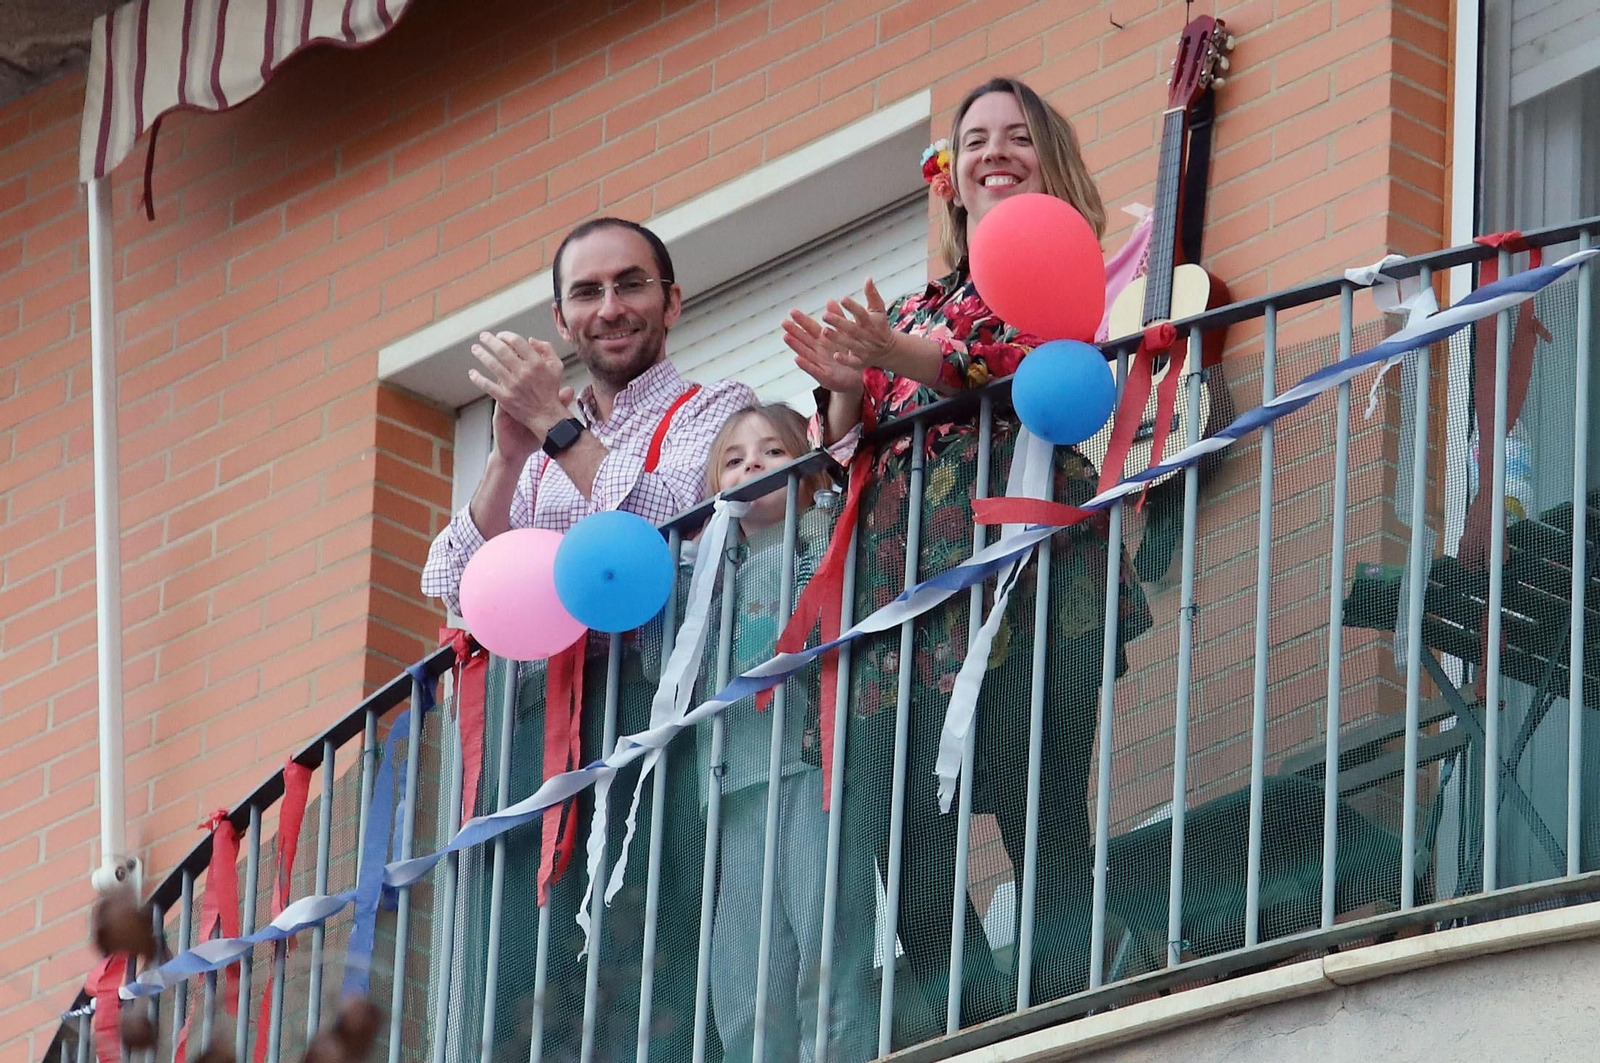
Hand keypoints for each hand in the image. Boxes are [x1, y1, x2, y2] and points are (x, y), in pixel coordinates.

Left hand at [468, 331, 573, 459]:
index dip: (506, 336)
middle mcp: (523, 372)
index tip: (500, 335)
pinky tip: (472, 373)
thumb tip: (531, 340)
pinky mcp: (505, 397)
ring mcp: (512, 385)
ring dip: (481, 354)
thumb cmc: (551, 391)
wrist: (547, 416)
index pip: (517, 342)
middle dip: (490, 341)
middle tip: (483, 336)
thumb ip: (546, 349)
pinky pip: (487, 385)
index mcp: (536, 363)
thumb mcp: (556, 366)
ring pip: (492, 365)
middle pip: (502, 351)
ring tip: (475, 349)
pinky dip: (477, 378)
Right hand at [783, 309, 864, 395]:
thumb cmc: (851, 356)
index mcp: (824, 340)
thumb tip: (830, 301)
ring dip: (796, 345)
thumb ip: (838, 319)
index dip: (802, 320)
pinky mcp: (824, 377)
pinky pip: (813, 370)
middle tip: (784, 322)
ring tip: (786, 337)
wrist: (860, 377)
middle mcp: (819, 351)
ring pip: (805, 353)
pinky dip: (805, 365)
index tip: (792, 312)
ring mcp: (819, 364)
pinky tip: (797, 358)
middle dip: (794, 331)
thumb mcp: (846, 334)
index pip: (810, 328)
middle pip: (804, 339)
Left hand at [819, 277, 896, 370]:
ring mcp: (864, 349)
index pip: (861, 313)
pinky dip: (845, 359)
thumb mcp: (878, 309)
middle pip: (852, 328)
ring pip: (850, 344)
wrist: (888, 349)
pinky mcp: (861, 361)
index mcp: (871, 322)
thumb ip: (872, 295)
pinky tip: (835, 356)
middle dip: (839, 322)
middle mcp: (867, 335)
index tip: (843, 299)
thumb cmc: (879, 326)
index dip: (853, 306)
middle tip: (824, 315)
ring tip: (824, 331)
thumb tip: (868, 278)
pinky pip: (853, 362)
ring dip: (838, 338)